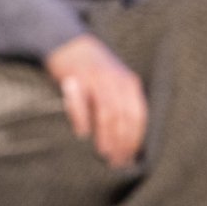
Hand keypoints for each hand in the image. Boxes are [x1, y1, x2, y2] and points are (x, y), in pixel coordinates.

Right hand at [45, 34, 146, 168]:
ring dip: (106, 135)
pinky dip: (81, 119)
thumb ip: (124, 104)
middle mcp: (114, 80)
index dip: (134, 139)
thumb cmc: (94, 71)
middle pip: (123, 116)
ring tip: (104, 153)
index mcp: (128, 83)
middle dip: (121, 142)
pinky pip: (80, 102)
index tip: (130, 158)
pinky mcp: (74, 77)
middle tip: (116, 161)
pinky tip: (82, 133)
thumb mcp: (116, 82)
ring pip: (106, 111)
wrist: (69, 44)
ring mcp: (94, 78)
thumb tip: (128, 144)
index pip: (137, 116)